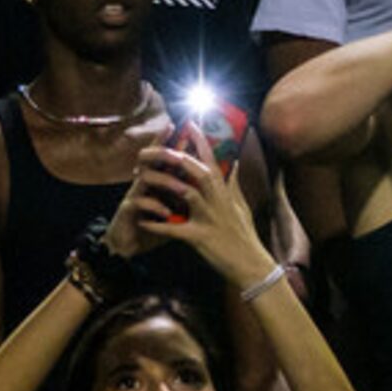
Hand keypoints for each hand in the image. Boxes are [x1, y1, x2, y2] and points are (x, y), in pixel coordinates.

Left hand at [123, 131, 272, 287]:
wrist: (251, 267)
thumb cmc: (244, 236)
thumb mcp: (240, 205)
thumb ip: (233, 182)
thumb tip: (234, 160)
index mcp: (225, 191)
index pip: (211, 160)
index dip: (200, 141)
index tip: (188, 124)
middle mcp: (217, 200)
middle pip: (194, 170)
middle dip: (170, 157)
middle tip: (148, 150)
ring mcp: (209, 218)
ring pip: (183, 193)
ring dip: (161, 182)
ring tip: (140, 176)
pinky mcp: (199, 238)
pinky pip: (174, 230)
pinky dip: (157, 226)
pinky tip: (141, 221)